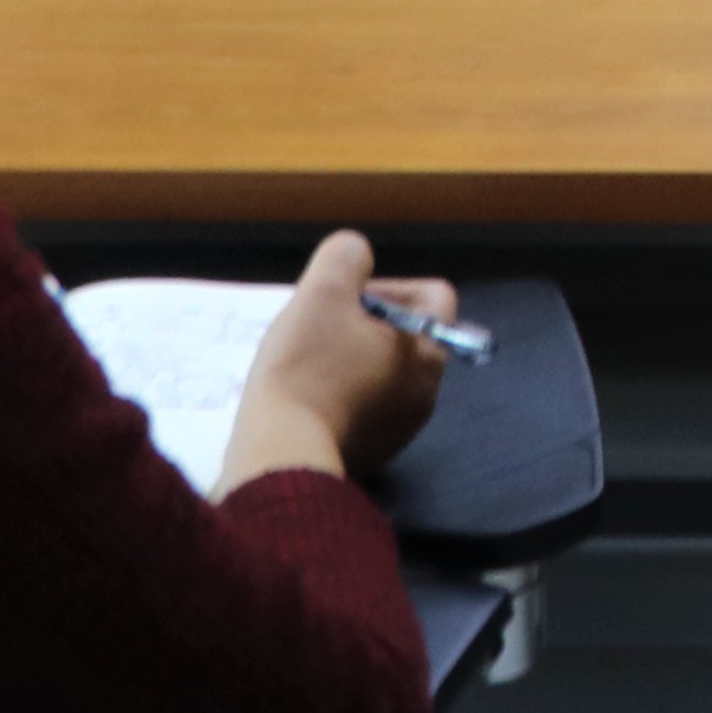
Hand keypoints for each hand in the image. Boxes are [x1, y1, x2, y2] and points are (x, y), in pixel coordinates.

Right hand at [223, 233, 452, 491]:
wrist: (279, 455)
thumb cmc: (305, 368)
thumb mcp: (323, 291)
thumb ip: (347, 256)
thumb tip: (357, 258)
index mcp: (430, 352)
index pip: (432, 295)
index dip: (387, 286)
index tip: (345, 301)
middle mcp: (426, 393)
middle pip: (403, 333)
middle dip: (361, 322)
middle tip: (317, 329)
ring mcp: (399, 430)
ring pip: (379, 371)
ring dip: (347, 358)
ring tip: (304, 363)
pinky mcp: (369, 454)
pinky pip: (360, 407)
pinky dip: (337, 394)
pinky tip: (303, 397)